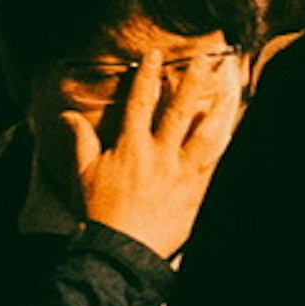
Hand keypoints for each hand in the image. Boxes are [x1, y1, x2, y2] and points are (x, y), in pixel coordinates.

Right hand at [58, 40, 245, 260]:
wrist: (122, 251)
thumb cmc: (102, 212)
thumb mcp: (85, 174)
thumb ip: (81, 140)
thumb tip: (67, 115)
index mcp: (131, 147)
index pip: (140, 102)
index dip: (147, 75)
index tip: (156, 55)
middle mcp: (159, 155)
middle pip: (179, 111)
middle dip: (192, 82)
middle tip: (205, 60)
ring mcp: (181, 172)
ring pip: (207, 135)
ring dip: (220, 110)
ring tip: (232, 90)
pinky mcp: (197, 191)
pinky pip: (216, 162)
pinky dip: (227, 145)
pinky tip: (236, 129)